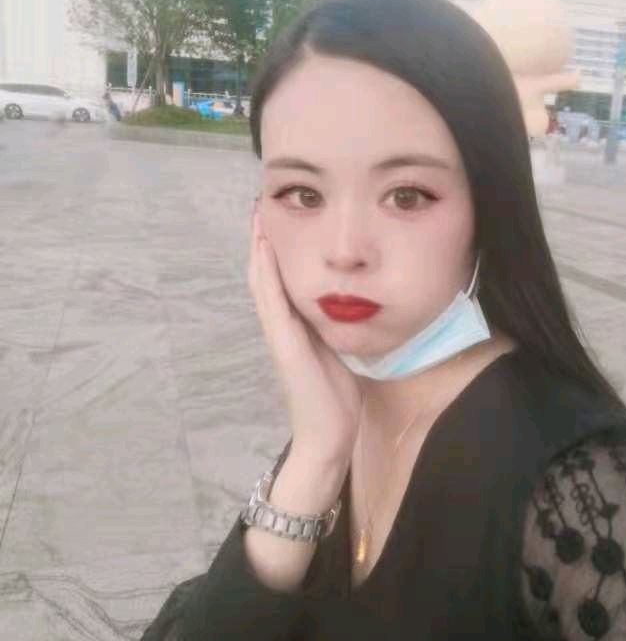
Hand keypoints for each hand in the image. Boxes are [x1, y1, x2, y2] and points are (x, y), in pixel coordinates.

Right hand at [247, 200, 363, 466]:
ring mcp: (280, 334)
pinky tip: (264, 250)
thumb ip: (337, 328)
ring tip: (258, 217)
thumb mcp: (340, 351)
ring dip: (259, 250)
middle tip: (263, 204)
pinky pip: (271, 302)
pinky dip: (266, 275)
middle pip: (267, 275)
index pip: (283, 280)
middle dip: (265, 241)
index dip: (279, 250)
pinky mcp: (284, 344)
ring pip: (263, 283)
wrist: (329, 435)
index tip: (282, 217)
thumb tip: (352, 304)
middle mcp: (284, 326)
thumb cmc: (336, 398)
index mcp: (298, 326)